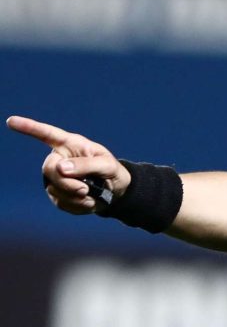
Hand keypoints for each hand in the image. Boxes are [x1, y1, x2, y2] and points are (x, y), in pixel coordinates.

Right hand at [6, 116, 130, 214]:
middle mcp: (59, 159)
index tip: (11, 121)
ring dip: (75, 196)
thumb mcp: (106, 165)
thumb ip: (87, 165)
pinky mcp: (57, 194)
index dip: (29, 127)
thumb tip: (60, 168)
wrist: (115, 190)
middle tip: (85, 189)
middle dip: (67, 183)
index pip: (47, 134)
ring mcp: (55, 177)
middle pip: (49, 169)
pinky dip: (76, 205)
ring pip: (54, 189)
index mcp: (70, 145)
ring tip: (92, 194)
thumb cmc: (111, 170)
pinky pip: (60, 202)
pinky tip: (88, 201)